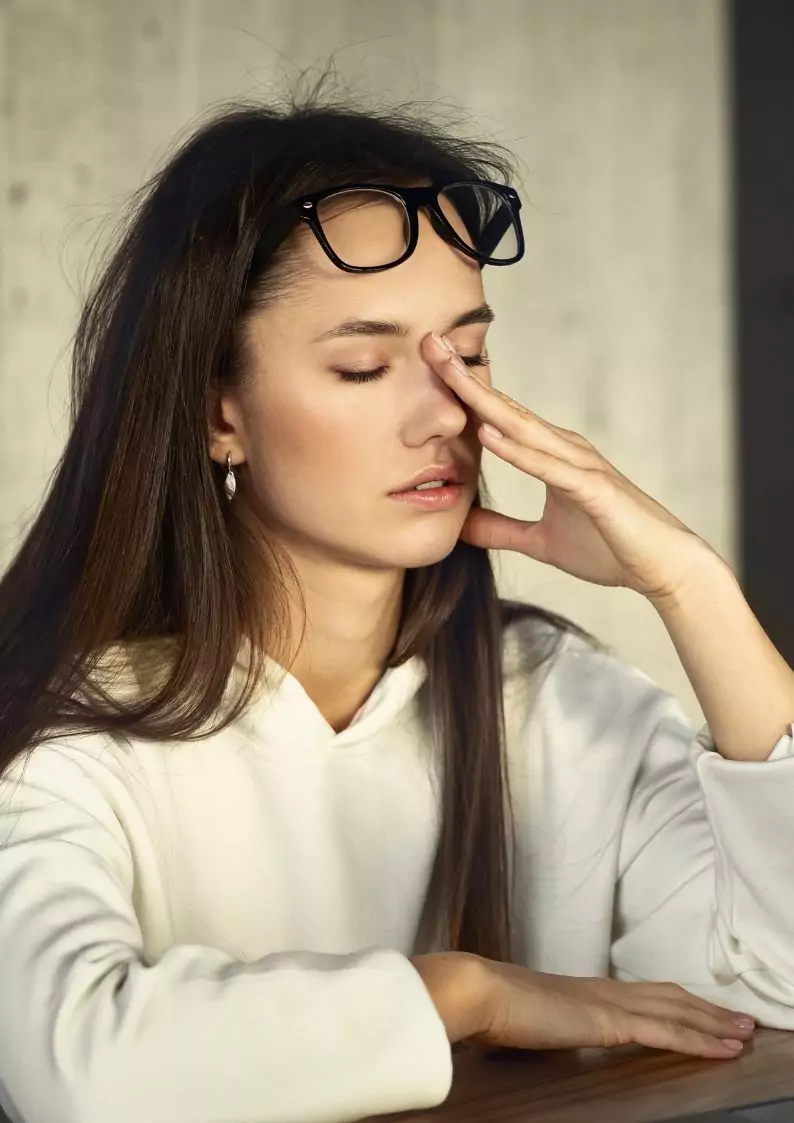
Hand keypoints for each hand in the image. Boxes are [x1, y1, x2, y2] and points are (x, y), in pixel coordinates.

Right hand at [411, 952, 755, 1059]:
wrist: (479, 991)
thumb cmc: (492, 1006)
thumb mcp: (528, 1015)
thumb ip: (544, 1020)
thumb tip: (540, 1025)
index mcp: (586, 990)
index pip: (644, 994)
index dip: (678, 1003)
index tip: (702, 1011)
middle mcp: (603, 990)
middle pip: (669, 997)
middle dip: (707, 1010)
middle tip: (742, 1021)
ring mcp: (608, 1003)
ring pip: (676, 1011)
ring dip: (713, 1023)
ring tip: (743, 1033)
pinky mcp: (609, 1020)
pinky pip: (665, 1031)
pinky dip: (698, 1039)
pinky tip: (719, 1048)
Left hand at [425, 333, 720, 605]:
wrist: (661, 568)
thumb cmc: (610, 548)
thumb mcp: (541, 542)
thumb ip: (502, 530)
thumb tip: (462, 526)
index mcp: (551, 456)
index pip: (498, 419)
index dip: (463, 393)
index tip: (428, 367)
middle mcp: (564, 450)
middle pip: (505, 409)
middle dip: (465, 378)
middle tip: (428, 344)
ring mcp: (580, 466)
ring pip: (524, 428)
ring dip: (485, 402)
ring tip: (449, 374)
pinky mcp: (593, 490)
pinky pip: (549, 468)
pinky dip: (519, 452)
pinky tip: (489, 436)